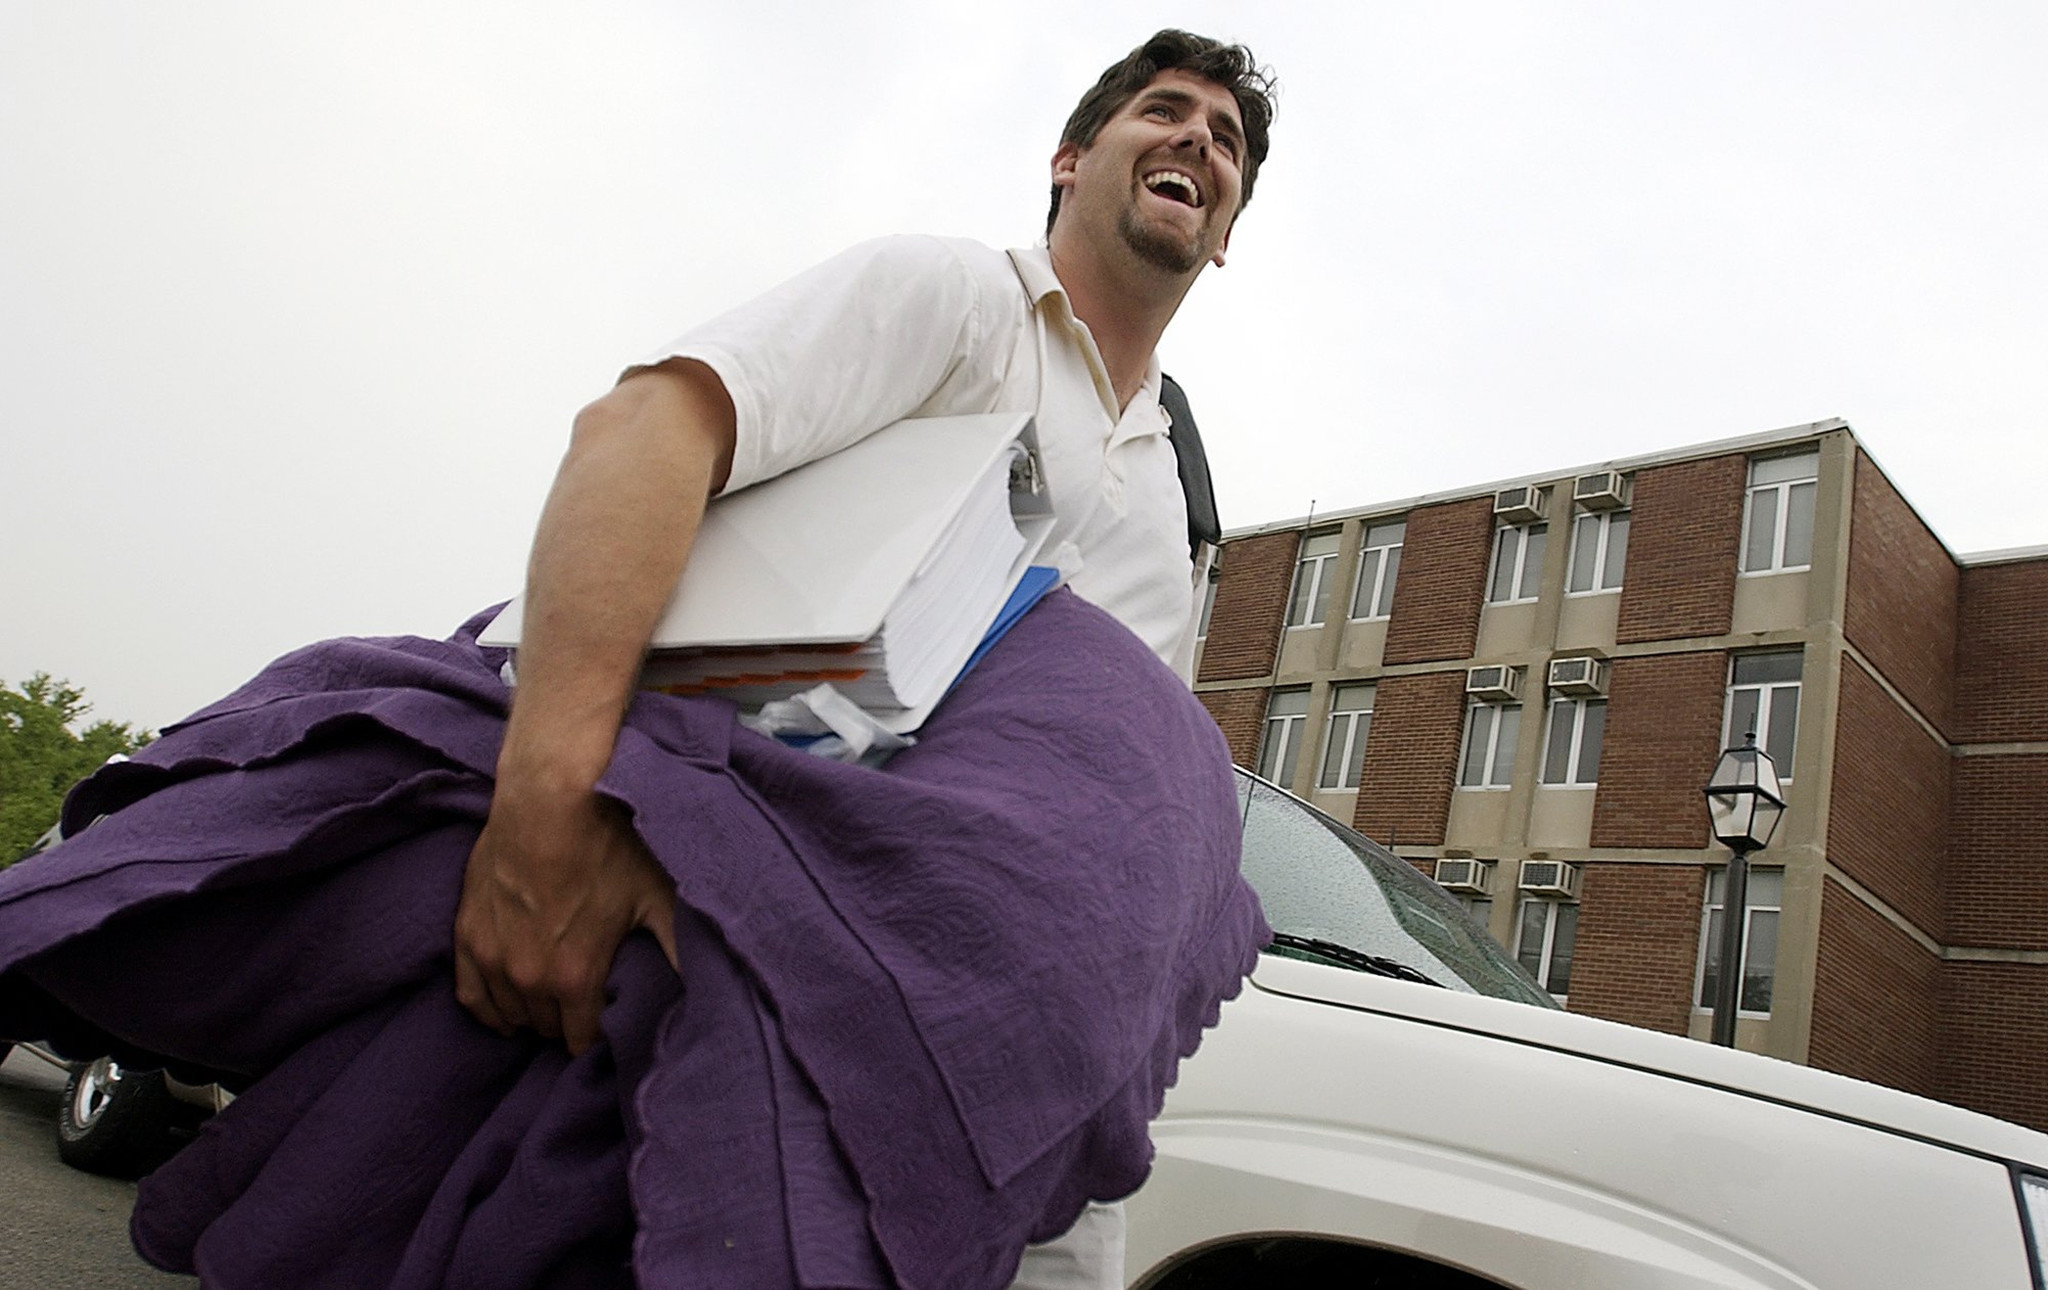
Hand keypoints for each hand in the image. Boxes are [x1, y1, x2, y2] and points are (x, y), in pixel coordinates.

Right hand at [453, 786, 678, 1053]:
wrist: (548, 799)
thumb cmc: (608, 843)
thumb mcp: (657, 895)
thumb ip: (677, 947)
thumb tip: (709, 986)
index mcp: (575, 977)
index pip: (583, 1039)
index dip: (600, 1032)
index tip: (611, 1019)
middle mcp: (528, 978)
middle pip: (549, 1028)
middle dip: (568, 1020)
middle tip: (585, 1002)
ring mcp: (492, 958)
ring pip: (512, 1015)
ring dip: (533, 1013)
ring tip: (553, 999)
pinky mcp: (466, 935)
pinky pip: (470, 996)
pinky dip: (490, 1007)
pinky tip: (506, 1008)